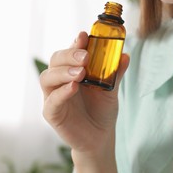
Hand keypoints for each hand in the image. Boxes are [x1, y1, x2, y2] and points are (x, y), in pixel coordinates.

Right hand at [40, 31, 129, 155]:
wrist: (100, 138)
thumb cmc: (102, 110)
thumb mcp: (111, 89)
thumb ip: (115, 73)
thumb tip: (125, 56)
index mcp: (73, 69)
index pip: (70, 51)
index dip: (76, 42)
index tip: (84, 35)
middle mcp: (60, 80)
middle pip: (55, 60)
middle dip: (69, 54)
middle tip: (85, 56)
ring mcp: (53, 96)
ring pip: (47, 77)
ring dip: (63, 71)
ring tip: (80, 73)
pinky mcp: (51, 113)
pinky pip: (51, 101)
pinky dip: (62, 92)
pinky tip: (73, 87)